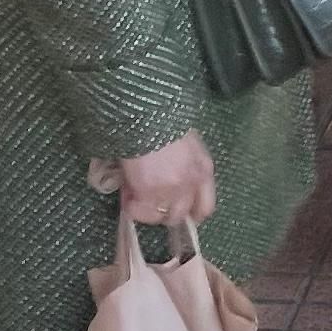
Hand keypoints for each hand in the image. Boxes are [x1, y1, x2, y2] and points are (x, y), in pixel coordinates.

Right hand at [94, 132, 217, 225]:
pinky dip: (131, 207)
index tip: (180, 215)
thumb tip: (166, 177)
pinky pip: (138, 210)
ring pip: (159, 216)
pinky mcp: (149, 192)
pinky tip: (126, 198)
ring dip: (147, 212)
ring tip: (134, 201)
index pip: (205, 206)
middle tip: (150, 206)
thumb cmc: (165, 121)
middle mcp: (191, 184)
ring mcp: (171, 190)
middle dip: (164, 213)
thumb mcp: (185, 143)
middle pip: (181, 215)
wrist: (147, 114)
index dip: (192, 215)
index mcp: (203, 169)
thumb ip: (184, 165)